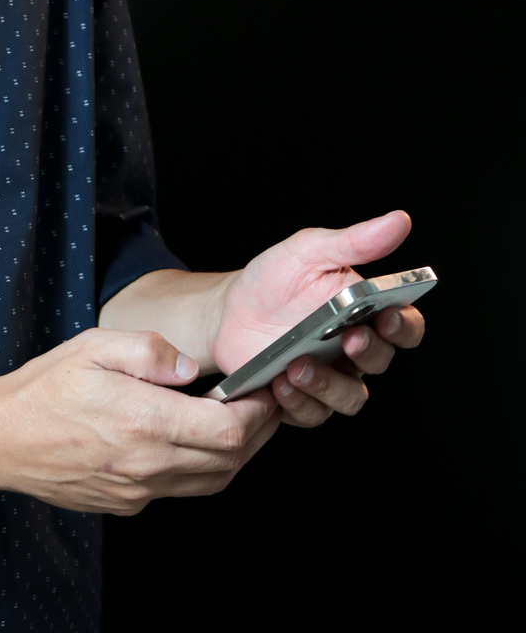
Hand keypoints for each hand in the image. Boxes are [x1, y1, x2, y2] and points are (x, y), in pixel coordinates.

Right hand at [0, 327, 280, 513]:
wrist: (0, 439)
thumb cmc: (45, 389)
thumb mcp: (94, 346)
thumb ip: (150, 350)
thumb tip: (191, 367)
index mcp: (144, 420)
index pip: (229, 429)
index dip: (258, 411)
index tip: (263, 390)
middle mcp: (147, 464)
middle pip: (231, 460)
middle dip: (257, 432)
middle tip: (262, 404)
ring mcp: (138, 491)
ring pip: (211, 481)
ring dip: (234, 454)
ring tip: (237, 423)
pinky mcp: (127, 504)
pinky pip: (179, 490)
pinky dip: (199, 468)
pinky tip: (191, 441)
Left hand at [211, 209, 426, 428]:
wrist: (227, 312)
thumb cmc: (274, 280)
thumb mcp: (308, 251)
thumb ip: (354, 241)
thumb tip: (399, 220)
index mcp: (366, 312)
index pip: (405, 325)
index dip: (404, 326)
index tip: (388, 317)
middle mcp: (354, 348)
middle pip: (381, 361)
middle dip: (368, 353)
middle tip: (348, 339)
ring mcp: (331, 377)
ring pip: (350, 397)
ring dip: (329, 385)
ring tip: (298, 366)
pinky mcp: (302, 398)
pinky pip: (312, 412)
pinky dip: (299, 401)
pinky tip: (279, 383)